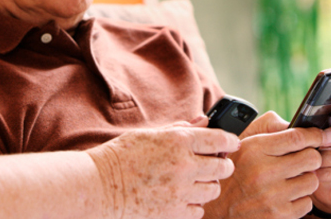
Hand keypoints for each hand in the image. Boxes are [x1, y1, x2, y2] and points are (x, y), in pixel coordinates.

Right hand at [88, 117, 239, 218]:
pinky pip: (199, 210)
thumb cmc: (121, 156)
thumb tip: (203, 121)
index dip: (230, 140)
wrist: (99, 186)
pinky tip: (184, 197)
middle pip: (223, 167)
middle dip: (223, 164)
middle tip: (215, 164)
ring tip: (196, 182)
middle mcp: (183, 165)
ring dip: (209, 185)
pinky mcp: (173, 212)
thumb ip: (180, 129)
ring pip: (214, 190)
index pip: (219, 139)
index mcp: (178, 141)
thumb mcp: (150, 134)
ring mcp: (180, 190)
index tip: (232, 143)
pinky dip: (195, 204)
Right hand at [204, 111, 325, 218]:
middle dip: (310, 157)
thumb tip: (293, 124)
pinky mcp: (279, 215)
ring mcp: (272, 196)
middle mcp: (263, 172)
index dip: (313, 135)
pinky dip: (299, 200)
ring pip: (312, 181)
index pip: (297, 137)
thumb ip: (266, 126)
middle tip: (301, 160)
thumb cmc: (233, 170)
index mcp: (254, 149)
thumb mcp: (241, 142)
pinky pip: (307, 203)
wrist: (216, 211)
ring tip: (289, 179)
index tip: (317, 136)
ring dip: (304, 179)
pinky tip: (285, 196)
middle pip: (312, 158)